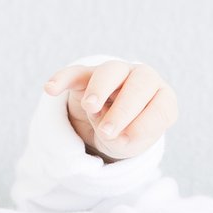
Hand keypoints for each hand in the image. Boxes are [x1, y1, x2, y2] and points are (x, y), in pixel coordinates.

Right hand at [44, 58, 177, 161]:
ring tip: (90, 107)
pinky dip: (63, 78)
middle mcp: (143, 79)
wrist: (113, 126)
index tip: (126, 141)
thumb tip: (116, 136)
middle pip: (139, 82)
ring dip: (100, 88)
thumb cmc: (130, 133)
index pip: (162, 105)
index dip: (146, 123)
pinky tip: (50, 89)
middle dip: (123, 108)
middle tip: (107, 131)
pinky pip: (77, 72)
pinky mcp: (88, 75)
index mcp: (161, 97)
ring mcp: (116, 74)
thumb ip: (130, 139)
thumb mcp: (134, 142)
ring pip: (110, 70)